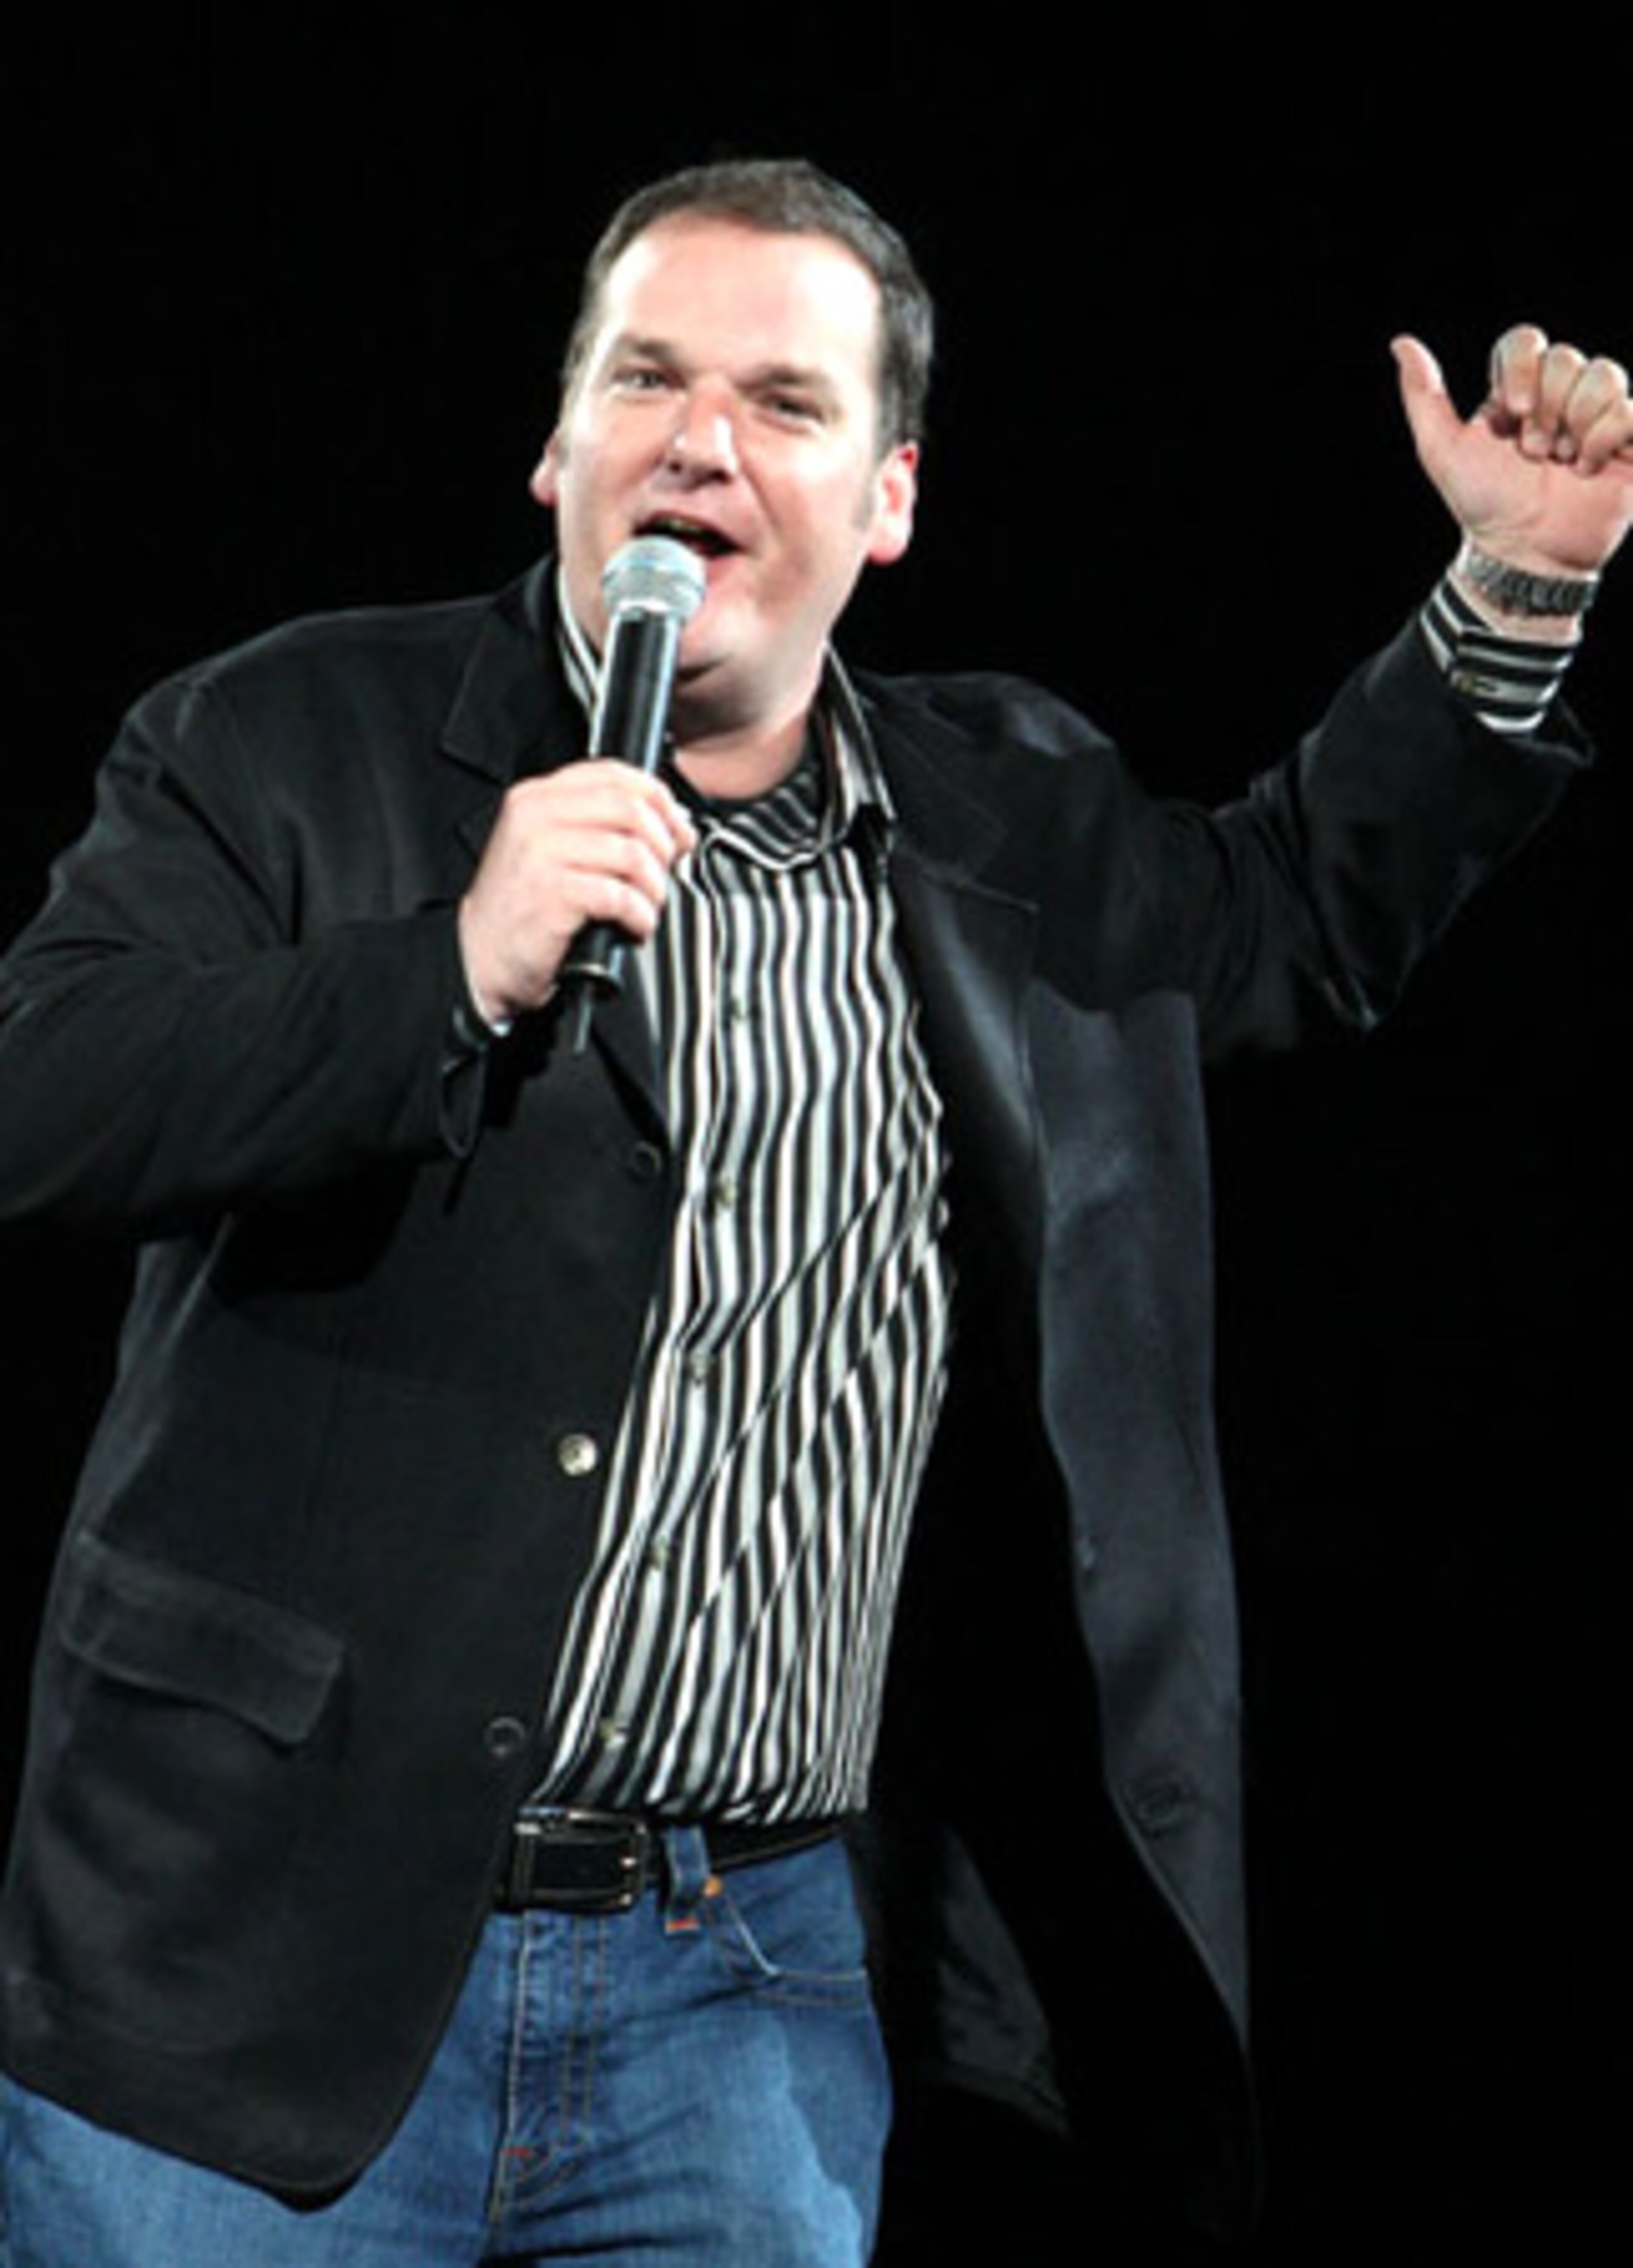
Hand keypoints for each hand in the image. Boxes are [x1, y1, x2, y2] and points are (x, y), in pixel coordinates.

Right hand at [458, 761, 696, 1024]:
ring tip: (646, 905)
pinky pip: (620, 895)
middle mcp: (536, 818)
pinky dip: (639, 914)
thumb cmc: (520, 908)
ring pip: (631, 852)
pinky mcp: (552, 894)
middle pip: (631, 809)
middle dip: (663, 844)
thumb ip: (599, 826)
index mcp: (537, 798)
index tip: (676, 829)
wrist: (479, 957)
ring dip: (653, 886)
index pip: (614, 775)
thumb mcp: (551, 849)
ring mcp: (541, 854)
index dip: (659, 800)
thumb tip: (668, 819)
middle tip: (664, 872)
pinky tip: (633, 926)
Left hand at [1393, 325, 1632, 577]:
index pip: (1523, 341)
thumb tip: (1401, 343)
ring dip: (1579, 419)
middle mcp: (1557, 396)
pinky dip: (1607, 437)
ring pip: (1605, 374)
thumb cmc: (1483, 505)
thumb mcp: (1442, 451)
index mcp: (1514, 392)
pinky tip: (1588, 468)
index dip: (1522, 368)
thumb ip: (1423, 396)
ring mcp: (1595, 416)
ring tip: (1564, 460)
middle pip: (1565, 357)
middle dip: (1548, 408)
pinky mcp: (1627, 440)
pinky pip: (1631, 410)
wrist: (1525, 554)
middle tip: (1535, 453)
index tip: (1514, 412)